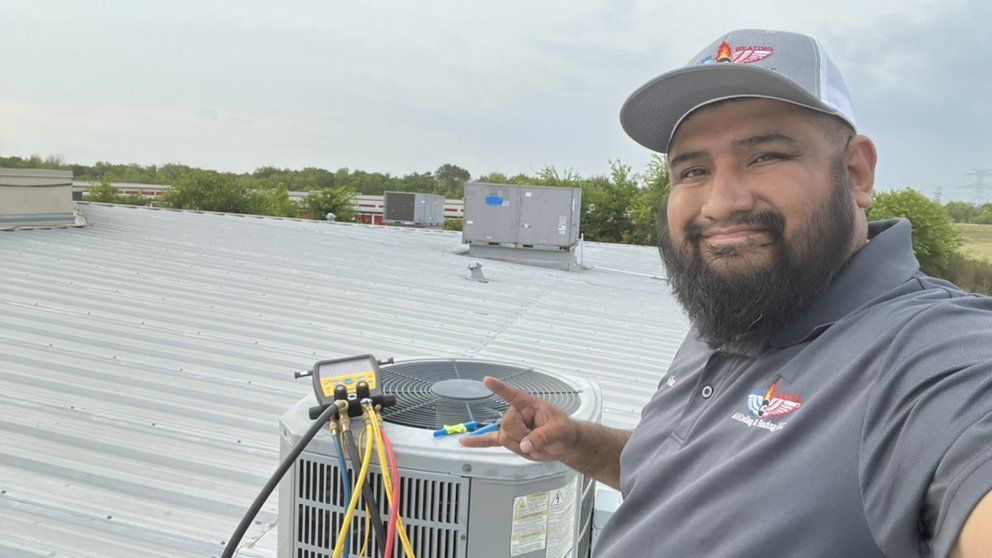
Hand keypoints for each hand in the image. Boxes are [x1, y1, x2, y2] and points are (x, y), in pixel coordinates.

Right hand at [459, 376, 579, 461]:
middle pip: (507, 425)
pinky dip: (477, 441)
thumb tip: (525, 445)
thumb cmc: (564, 430)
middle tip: (538, 439)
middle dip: (522, 436)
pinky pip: (490, 440)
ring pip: (504, 438)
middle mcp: (518, 413)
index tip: (487, 380)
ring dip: (519, 446)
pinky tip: (465, 442)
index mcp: (530, 405)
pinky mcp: (510, 439)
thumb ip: (543, 437)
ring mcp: (512, 426)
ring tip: (533, 444)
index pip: (513, 395)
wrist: (563, 442)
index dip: (500, 388)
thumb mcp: (559, 431)